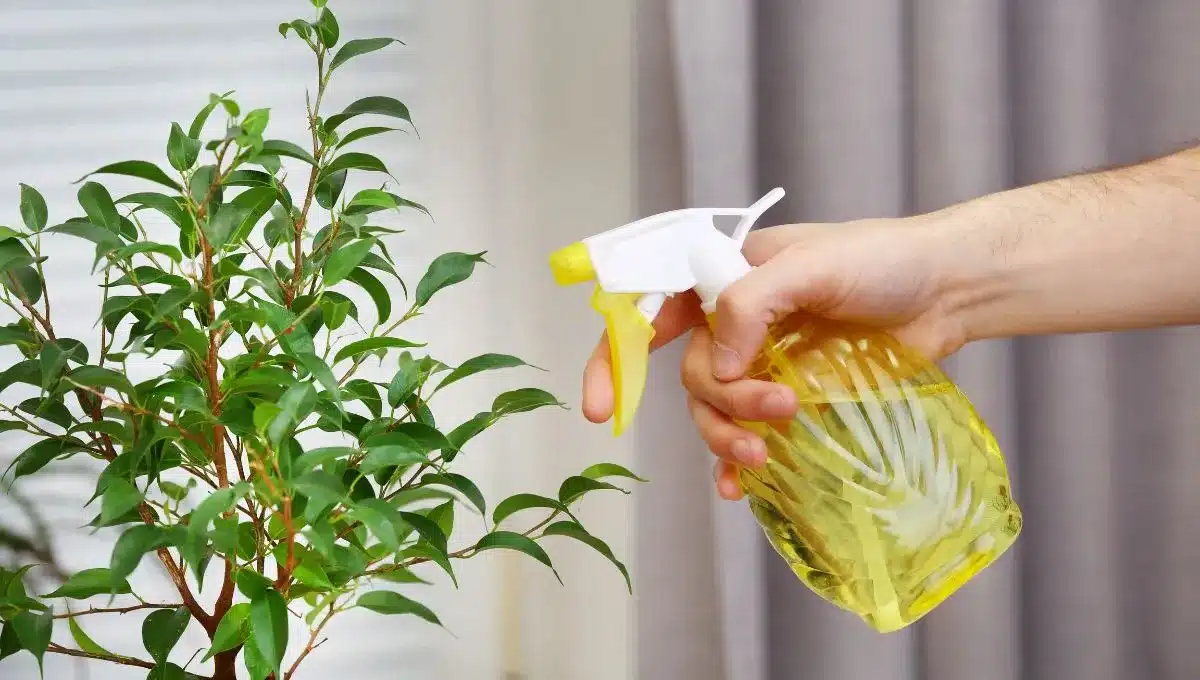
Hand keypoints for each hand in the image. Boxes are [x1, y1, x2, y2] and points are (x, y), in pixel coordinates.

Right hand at [581, 215, 967, 499]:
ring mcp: (764, 361)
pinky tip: (743, 486)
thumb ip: (754, 304)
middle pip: (693, 376)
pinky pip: (750, 435)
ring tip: (770, 451)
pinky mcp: (795, 396)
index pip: (650, 311)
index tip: (600, 407)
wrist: (947, 289)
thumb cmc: (884, 260)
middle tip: (778, 408)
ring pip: (717, 411)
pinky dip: (739, 463)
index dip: (615, 356)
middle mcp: (735, 320)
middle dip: (725, 401)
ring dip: (732, 435)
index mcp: (725, 277)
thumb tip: (721, 363)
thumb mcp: (813, 265)